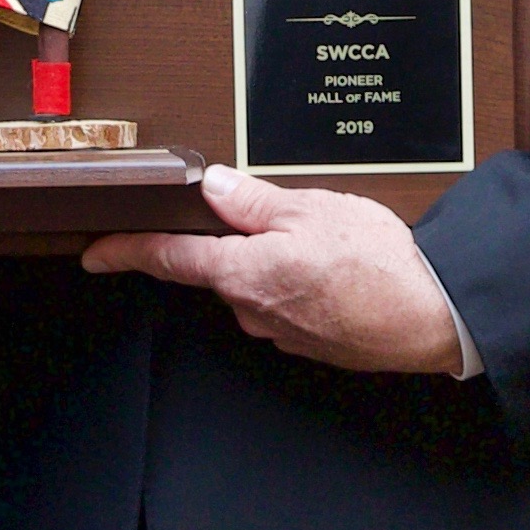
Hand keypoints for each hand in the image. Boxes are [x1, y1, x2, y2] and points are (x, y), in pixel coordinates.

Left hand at [82, 166, 463, 372]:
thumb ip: (252, 200)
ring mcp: (279, 332)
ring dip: (279, 263)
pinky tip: (338, 272)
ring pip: (258, 286)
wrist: (433, 317)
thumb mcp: (310, 209)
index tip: (95, 253)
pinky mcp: (308, 343)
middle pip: (220, 268)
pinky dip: (303, 285)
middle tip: (286, 219)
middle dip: (241, 242)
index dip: (125, 252)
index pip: (167, 259)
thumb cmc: (378, 266)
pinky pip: (288, 304)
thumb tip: (211, 187)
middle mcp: (251, 310)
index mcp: (242, 273)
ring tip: (328, 245)